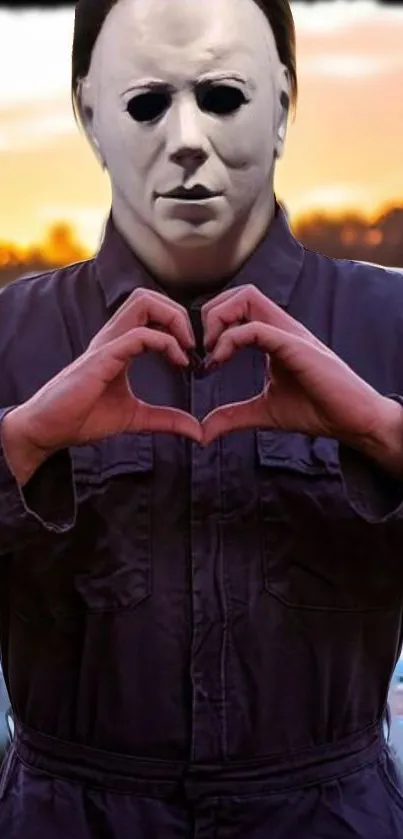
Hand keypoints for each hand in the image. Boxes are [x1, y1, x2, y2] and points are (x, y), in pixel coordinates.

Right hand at [2, 289, 201, 483]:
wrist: (50, 429)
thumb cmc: (83, 418)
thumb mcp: (136, 418)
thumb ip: (166, 419)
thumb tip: (197, 431)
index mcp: (119, 344)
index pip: (150, 311)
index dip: (176, 324)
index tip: (191, 355)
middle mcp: (113, 337)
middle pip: (147, 296)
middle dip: (177, 313)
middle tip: (191, 345)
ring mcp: (107, 344)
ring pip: (143, 302)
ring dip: (173, 319)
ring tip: (185, 348)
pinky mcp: (102, 358)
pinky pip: (138, 335)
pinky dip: (164, 342)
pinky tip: (177, 362)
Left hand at [200, 285, 401, 457]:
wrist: (352, 420)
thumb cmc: (316, 410)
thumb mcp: (263, 412)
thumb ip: (232, 416)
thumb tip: (203, 431)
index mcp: (275, 335)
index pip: (239, 305)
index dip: (213, 326)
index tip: (206, 363)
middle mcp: (281, 327)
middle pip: (240, 292)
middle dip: (212, 314)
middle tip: (206, 350)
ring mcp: (289, 333)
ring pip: (247, 296)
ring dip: (219, 319)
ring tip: (214, 354)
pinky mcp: (294, 345)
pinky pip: (256, 328)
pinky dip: (230, 341)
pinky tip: (221, 363)